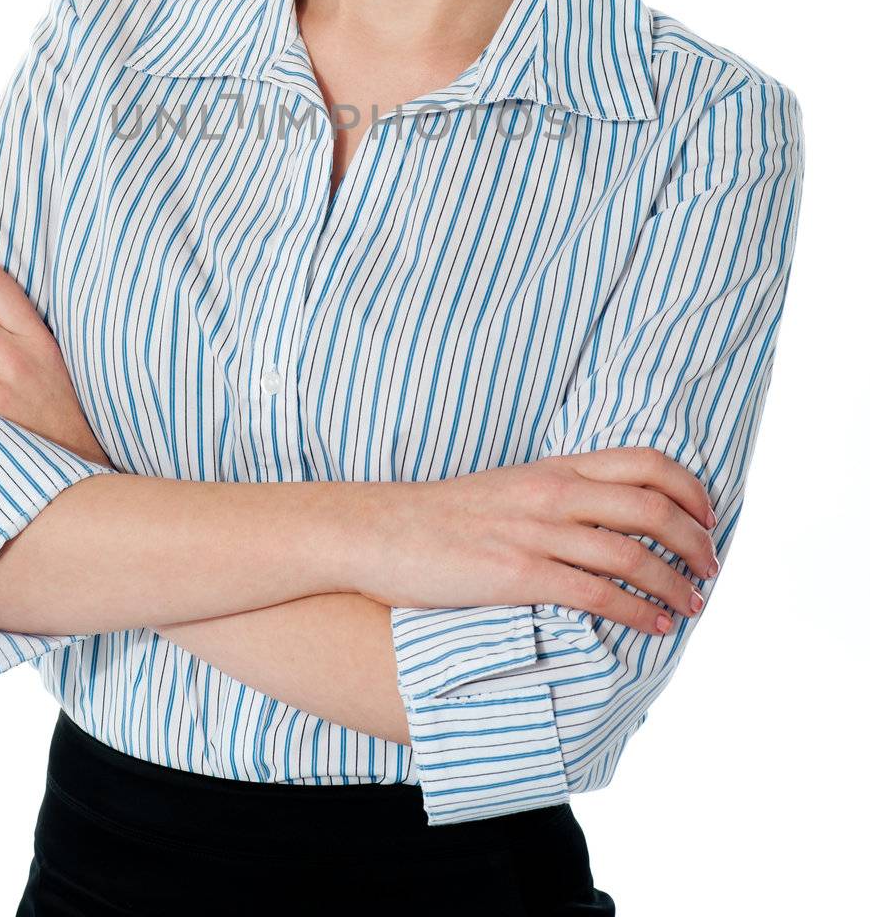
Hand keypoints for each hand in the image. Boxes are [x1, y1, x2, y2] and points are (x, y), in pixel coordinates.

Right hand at [356, 446, 718, 635]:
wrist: (377, 530)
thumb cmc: (440, 518)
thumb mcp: (508, 489)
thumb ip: (556, 497)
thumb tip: (603, 521)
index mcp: (554, 468)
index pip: (646, 463)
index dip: (690, 490)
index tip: (708, 518)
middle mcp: (552, 492)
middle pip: (652, 506)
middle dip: (695, 540)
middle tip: (711, 569)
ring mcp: (535, 532)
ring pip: (632, 553)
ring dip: (674, 583)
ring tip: (692, 606)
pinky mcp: (516, 573)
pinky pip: (593, 593)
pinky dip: (633, 611)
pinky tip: (652, 626)